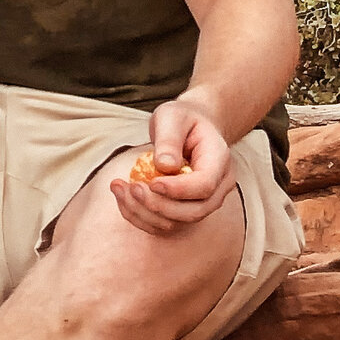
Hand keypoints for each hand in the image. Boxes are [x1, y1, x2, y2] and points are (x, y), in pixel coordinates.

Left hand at [112, 96, 235, 235]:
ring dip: (144, 212)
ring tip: (120, 188)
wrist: (192, 127)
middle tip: (131, 187)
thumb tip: (164, 166)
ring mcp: (204, 202)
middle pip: (194, 211)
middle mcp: (218, 187)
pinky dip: (140, 216)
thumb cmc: (182, 119)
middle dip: (158, 205)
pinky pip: (164, 224)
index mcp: (219, 160)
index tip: (151, 182)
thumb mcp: (172, 116)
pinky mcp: (186, 210)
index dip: (177, 189)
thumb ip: (169, 139)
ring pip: (177, 222)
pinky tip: (123, 197)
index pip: (204, 185)